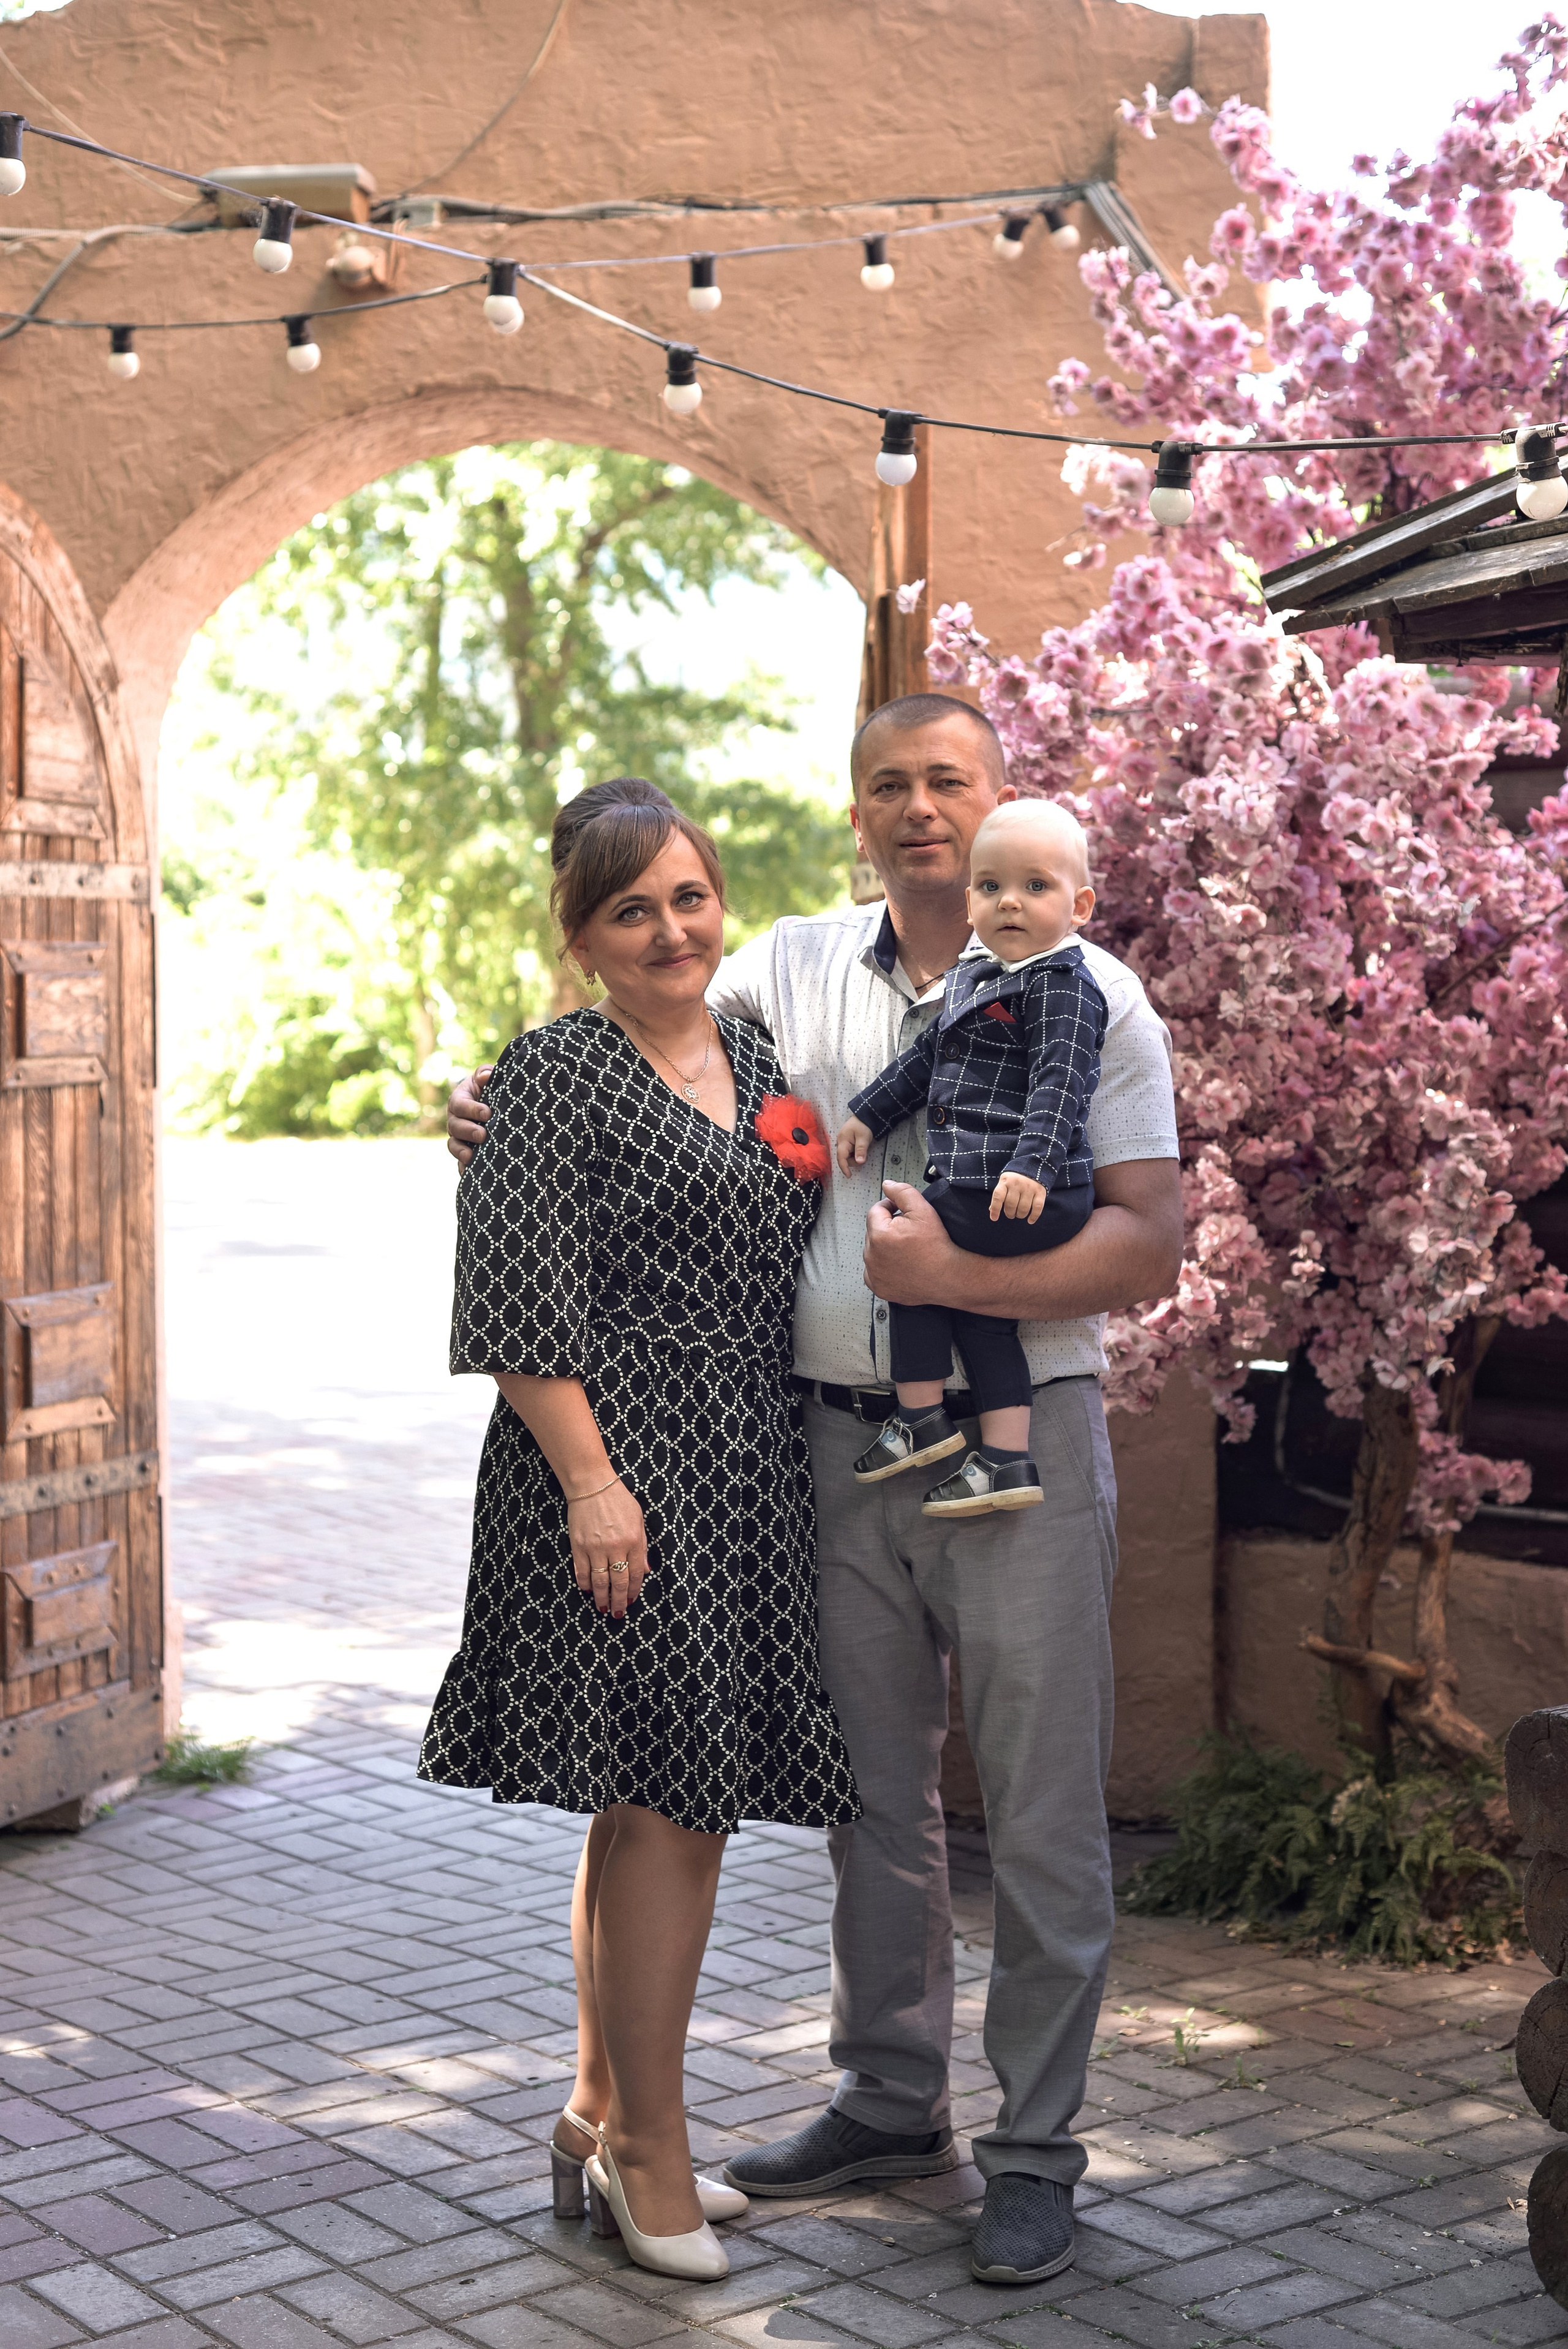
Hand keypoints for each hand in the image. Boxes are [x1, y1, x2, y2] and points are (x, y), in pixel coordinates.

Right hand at [447, 1065, 492, 1166]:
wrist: (495, 1105)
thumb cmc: (490, 1088)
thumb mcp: (486, 1077)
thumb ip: (484, 1073)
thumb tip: (485, 1076)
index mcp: (459, 1100)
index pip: (459, 1105)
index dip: (471, 1109)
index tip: (487, 1113)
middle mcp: (455, 1119)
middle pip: (454, 1127)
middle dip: (467, 1131)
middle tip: (482, 1135)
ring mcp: (459, 1137)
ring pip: (454, 1145)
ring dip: (461, 1151)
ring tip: (471, 1156)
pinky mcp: (465, 1151)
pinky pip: (460, 1161)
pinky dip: (463, 1168)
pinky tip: (469, 1173)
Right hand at [566, 1479, 649, 1618]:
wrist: (591, 1486)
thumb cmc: (619, 1500)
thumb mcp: (639, 1520)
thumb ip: (643, 1546)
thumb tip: (646, 1571)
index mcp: (633, 1540)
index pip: (635, 1574)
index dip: (634, 1591)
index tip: (632, 1601)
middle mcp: (615, 1546)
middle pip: (618, 1582)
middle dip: (619, 1601)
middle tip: (618, 1613)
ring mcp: (595, 1548)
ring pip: (599, 1581)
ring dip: (601, 1597)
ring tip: (603, 1607)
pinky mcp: (578, 1546)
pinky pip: (582, 1571)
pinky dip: (584, 1584)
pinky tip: (587, 1590)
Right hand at [835, 1116, 873, 1177]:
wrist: (865, 1115)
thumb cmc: (863, 1124)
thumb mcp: (864, 1138)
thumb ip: (861, 1150)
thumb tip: (859, 1162)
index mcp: (842, 1141)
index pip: (841, 1158)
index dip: (844, 1168)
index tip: (849, 1175)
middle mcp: (840, 1142)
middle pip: (844, 1158)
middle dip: (853, 1160)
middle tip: (863, 1155)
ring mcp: (843, 1142)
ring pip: (847, 1156)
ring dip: (855, 1156)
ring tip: (863, 1148)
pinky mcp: (846, 1141)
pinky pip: (849, 1151)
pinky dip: (855, 1153)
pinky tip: (860, 1147)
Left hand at [862, 1179, 961, 1306]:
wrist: (949, 1277)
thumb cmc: (938, 1246)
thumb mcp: (924, 1210)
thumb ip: (902, 1192)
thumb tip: (887, 1185)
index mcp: (879, 1234)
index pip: (876, 1211)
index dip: (892, 1208)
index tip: (905, 1216)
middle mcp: (871, 1256)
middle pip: (874, 1231)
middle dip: (888, 1228)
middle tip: (909, 1234)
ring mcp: (874, 1274)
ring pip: (873, 1250)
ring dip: (885, 1247)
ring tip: (906, 1249)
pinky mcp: (879, 1288)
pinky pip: (874, 1271)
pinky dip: (884, 1267)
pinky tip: (901, 1264)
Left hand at [991, 1171, 1046, 1223]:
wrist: (1033, 1166)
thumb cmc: (1014, 1179)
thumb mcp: (1004, 1183)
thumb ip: (999, 1195)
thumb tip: (991, 1210)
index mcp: (1005, 1181)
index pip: (998, 1196)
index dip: (995, 1209)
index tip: (994, 1218)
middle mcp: (1017, 1183)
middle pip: (1011, 1205)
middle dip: (1009, 1213)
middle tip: (1010, 1214)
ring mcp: (1029, 1187)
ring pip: (1023, 1208)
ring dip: (1020, 1215)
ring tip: (1019, 1214)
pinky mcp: (1040, 1191)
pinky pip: (1037, 1207)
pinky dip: (1033, 1216)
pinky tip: (1030, 1221)